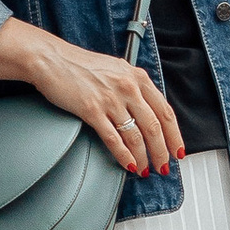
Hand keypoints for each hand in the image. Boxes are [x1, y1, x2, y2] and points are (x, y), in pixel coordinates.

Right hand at [0, 23, 183, 176]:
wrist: (52, 59)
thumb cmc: (81, 65)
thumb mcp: (117, 68)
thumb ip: (135, 86)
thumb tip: (149, 110)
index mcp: (138, 77)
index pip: (165, 112)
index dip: (175, 135)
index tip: (177, 150)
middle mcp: (128, 87)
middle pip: (154, 127)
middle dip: (162, 152)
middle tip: (163, 166)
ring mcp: (111, 99)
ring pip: (136, 136)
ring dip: (144, 157)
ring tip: (145, 169)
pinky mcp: (92, 110)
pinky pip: (113, 139)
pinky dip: (124, 156)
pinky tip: (129, 165)